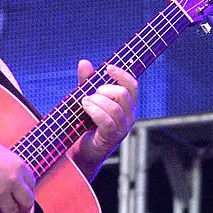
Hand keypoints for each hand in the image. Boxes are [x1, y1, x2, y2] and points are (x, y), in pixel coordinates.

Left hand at [70, 60, 137, 178]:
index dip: (121, 74)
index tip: (107, 68)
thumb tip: (84, 62)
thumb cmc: (86, 123)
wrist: (80, 150)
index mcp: (128, 105)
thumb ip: (87, 82)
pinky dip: (95, 111)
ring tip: (85, 103)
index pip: (132, 85)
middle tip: (91, 94)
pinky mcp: (112, 138)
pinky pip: (107, 121)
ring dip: (96, 101)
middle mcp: (129, 116)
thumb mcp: (87, 98)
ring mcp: (122, 128)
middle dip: (104, 90)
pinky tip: (86, 107)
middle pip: (123, 94)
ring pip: (114, 107)